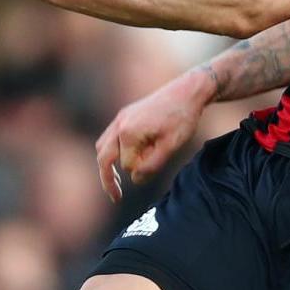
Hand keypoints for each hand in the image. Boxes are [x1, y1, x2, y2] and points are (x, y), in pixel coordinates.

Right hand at [93, 71, 212, 202]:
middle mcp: (119, 125)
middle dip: (108, 180)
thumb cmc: (182, 118)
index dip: (140, 171)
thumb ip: (152, 166)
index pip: (127, 165)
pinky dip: (111, 152)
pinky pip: (109, 136)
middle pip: (103, 158)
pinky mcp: (125, 115)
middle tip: (116, 198)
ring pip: (102, 147)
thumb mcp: (171, 146)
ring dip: (106, 165)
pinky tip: (123, 159)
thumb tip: (135, 180)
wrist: (187, 90)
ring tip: (115, 181)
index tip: (156, 167)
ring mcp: (120, 118)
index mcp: (129, 133)